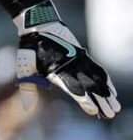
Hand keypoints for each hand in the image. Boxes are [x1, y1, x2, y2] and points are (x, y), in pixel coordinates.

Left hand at [14, 0, 119, 117]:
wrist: (39, 25)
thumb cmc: (30, 49)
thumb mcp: (24, 68)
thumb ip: (27, 88)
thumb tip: (26, 108)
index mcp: (56, 71)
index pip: (73, 88)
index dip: (84, 100)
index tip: (93, 111)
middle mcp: (71, 66)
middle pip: (89, 87)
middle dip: (101, 102)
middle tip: (110, 114)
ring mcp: (79, 60)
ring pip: (97, 79)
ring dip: (107, 94)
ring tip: (115, 107)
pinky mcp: (83, 56)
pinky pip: (98, 69)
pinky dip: (107, 81)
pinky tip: (112, 92)